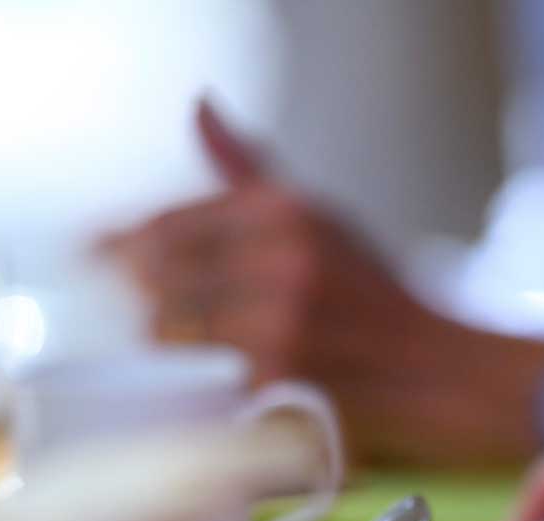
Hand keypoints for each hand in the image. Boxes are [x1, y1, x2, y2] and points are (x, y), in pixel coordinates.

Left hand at [98, 98, 543, 465]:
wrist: (449, 377)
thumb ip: (249, 171)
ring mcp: (278, 320)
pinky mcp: (279, 380)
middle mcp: (282, 257)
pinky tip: (226, 386)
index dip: (121, 242)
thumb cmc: (381, 305)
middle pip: (158, 280)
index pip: (169, 221)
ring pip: (172, 332)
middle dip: (145, 301)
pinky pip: (204, 380)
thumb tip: (199, 109)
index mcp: (288, 210)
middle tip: (149, 314)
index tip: (95, 254)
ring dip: (170, 347)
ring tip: (196, 353)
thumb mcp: (322, 219)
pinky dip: (205, 387)